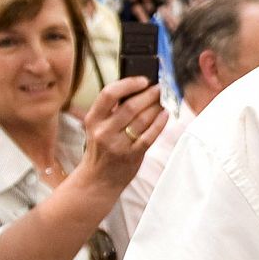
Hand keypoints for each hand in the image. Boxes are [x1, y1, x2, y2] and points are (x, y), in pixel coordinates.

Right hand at [78, 78, 166, 195]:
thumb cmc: (101, 149)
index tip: (143, 79)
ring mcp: (118, 144)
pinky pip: (150, 135)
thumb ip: (111, 111)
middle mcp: (103, 131)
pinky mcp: (132, 155)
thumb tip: (136, 90)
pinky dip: (160, 123)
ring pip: (143, 119)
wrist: (97, 180)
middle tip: (160, 87)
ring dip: (157, 107)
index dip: (128, 84)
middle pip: (131, 106)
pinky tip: (165, 114)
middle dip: (149, 94)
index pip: (108, 94)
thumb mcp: (97, 128)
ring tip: (164, 99)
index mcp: (93, 119)